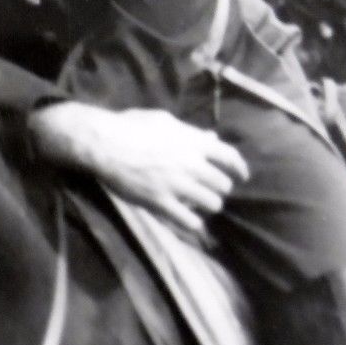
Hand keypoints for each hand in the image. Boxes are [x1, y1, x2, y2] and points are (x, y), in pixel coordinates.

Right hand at [27, 101, 248, 235]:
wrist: (103, 143)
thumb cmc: (130, 126)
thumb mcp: (163, 121)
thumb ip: (190, 132)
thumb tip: (210, 138)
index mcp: (194, 142)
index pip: (230, 157)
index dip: (240, 168)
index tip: (241, 176)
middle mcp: (192, 164)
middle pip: (223, 184)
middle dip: (220, 188)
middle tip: (211, 190)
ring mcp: (178, 185)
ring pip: (212, 203)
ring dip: (209, 205)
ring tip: (200, 205)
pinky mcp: (161, 202)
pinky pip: (189, 221)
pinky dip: (194, 223)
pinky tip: (189, 220)